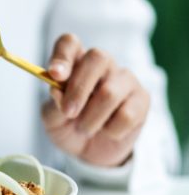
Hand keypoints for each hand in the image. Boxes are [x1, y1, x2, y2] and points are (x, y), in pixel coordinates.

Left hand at [41, 34, 149, 166]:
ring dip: (91, 118)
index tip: (55, 75)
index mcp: (75, 62)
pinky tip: (108, 131)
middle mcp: (102, 65)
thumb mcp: (52, 119)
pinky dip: (111, 130)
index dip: (62, 56)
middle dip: (79, 88)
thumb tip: (56, 89)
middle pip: (98, 57)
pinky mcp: (142, 98)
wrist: (88, 151)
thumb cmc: (67, 126)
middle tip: (68, 112)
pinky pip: (126, 114)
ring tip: (84, 129)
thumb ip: (53, 104)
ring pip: (110, 92)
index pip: (69, 43)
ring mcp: (125, 79)